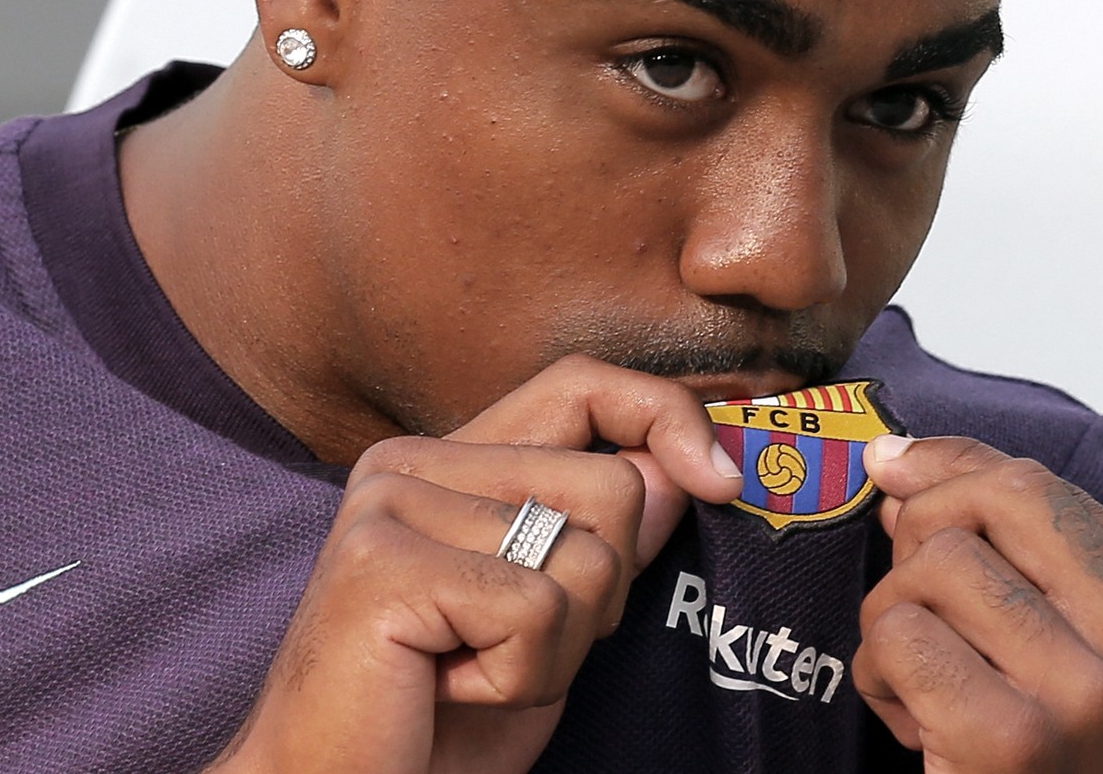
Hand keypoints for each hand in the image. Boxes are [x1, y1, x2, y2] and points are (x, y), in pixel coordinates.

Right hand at [206, 356, 742, 773]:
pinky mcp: (380, 565)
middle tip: (515, 647)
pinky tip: (450, 688)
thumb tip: (687, 466)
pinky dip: (519, 676)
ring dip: (558, 648)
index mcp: (446, 460)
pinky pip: (534, 609)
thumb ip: (604, 534)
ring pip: (585, 556)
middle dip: (601, 595)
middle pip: (611, 484)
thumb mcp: (550, 617)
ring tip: (474, 671)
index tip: (722, 482)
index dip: (666, 415)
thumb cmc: (441, 717)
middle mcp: (409, 462)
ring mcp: (389, 505)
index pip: (581, 385)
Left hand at [853, 435, 1102, 773]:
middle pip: (989, 503)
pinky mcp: (1012, 741)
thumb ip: (1018, 554)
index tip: (900, 472)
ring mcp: (1090, 695)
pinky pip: (898, 635)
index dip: (951, 469)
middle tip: (917, 595)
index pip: (1044, 486)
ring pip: (931, 568)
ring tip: (925, 682)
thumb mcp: (1083, 652)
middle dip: (923, 532)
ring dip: (894, 620)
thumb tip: (903, 468)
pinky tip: (911, 723)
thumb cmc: (1074, 766)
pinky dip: (878, 674)